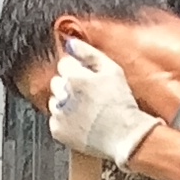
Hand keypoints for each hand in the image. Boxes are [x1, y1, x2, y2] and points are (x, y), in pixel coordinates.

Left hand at [48, 38, 161, 167]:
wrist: (125, 136)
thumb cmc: (122, 104)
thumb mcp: (113, 70)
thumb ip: (89, 53)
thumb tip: (71, 43)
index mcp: (75, 77)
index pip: (64, 63)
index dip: (77, 69)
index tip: (88, 78)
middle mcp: (63, 94)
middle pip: (57, 81)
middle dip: (69, 85)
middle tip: (89, 95)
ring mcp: (58, 113)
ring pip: (54, 100)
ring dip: (66, 102)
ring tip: (87, 110)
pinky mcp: (57, 130)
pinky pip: (55, 119)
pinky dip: (65, 120)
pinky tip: (82, 122)